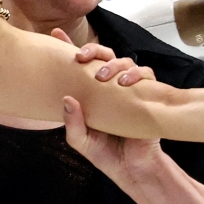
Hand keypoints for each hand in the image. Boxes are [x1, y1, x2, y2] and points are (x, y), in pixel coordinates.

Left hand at [48, 28, 161, 180]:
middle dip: (93, 49)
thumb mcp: (81, 140)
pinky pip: (146, 75)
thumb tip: (68, 98)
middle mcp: (111, 88)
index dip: (70, 47)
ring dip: (114, 63)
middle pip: (105, 56)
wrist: (133, 169)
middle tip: (80, 57)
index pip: (82, 66)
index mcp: (93, 94)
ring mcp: (130, 90)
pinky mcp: (147, 95)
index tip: (55, 34)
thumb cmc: (106, 154)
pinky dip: (137, 74)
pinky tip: (125, 83)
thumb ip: (72, 123)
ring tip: (103, 76)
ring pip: (125, 61)